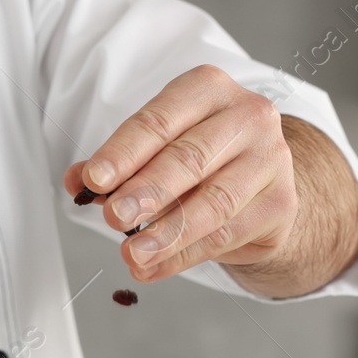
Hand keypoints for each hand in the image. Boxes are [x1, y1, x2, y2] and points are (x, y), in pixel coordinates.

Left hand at [65, 65, 300, 285]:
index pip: (161, 120)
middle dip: (147, 191)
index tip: (94, 179)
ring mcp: (271, 159)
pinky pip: (226, 235)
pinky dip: (184, 256)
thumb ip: (116, 165)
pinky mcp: (281, 204)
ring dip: (168, 233)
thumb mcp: (155, 149)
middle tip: (112, 218)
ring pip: (214, 202)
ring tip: (133, 253)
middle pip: (190, 158)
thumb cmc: (201, 156)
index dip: (125, 152)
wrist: (260, 182)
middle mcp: (248, 116)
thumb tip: (77, 182)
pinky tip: (153, 267)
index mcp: (209, 89)